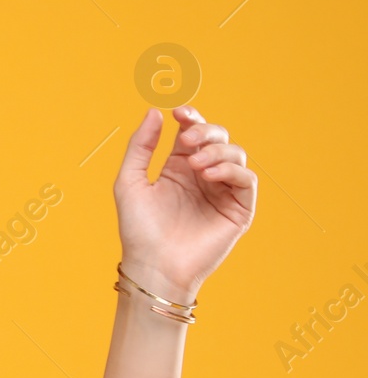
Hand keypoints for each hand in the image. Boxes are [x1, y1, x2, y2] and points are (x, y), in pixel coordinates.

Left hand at [114, 105, 256, 302]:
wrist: (153, 266)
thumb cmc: (138, 229)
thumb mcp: (130, 182)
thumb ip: (140, 147)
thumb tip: (154, 112)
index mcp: (179, 168)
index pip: (193, 132)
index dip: (191, 117)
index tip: (179, 112)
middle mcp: (203, 176)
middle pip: (218, 138)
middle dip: (206, 132)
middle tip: (187, 141)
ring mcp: (223, 191)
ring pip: (235, 154)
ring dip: (217, 151)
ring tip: (196, 165)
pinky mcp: (239, 210)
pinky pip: (246, 179)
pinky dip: (231, 170)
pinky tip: (209, 175)